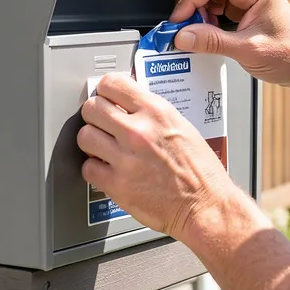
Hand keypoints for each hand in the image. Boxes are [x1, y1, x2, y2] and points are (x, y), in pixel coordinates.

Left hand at [78, 73, 240, 241]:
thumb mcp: (182, 126)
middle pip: (92, 109)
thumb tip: (128, 105)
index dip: (105, 91)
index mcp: (156, 112)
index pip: (112, 84)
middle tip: (102, 124)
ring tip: (103, 147)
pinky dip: (96, 169)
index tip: (106, 97)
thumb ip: (152, 113)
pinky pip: (88, 168)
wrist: (205, 205)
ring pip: (84, 136)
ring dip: (92, 142)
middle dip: (95, 115)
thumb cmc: (199, 170)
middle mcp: (138, 132)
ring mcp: (125, 159)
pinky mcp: (117, 185)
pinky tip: (108, 170)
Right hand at [168, 0, 289, 85]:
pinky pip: (214, 2)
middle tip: (180, 27)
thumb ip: (212, 42)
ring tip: (196, 32)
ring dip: (196, 11)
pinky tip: (205, 31)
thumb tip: (183, 36)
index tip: (177, 21)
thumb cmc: (289, 54)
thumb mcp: (247, 50)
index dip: (189, 0)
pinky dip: (204, 16)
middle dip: (190, 3)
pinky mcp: (242, 4)